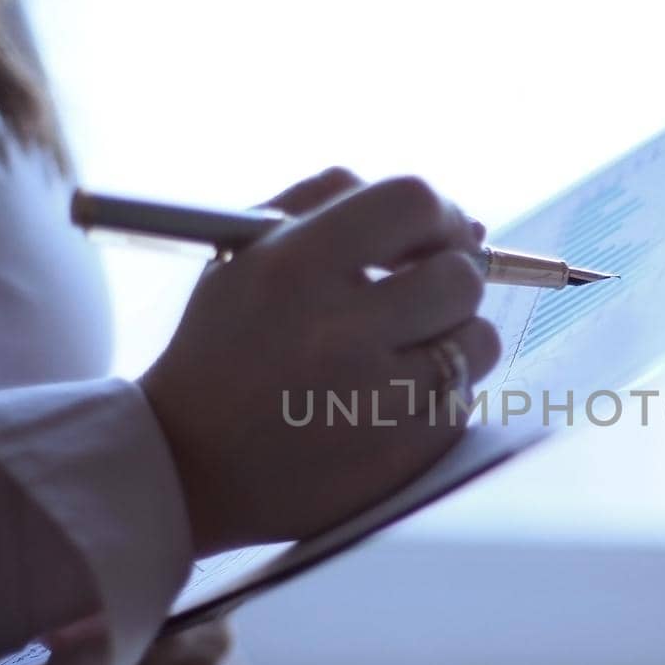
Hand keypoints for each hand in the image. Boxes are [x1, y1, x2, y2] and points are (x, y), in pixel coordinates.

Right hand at [138, 168, 500, 553]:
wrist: (187, 465)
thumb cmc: (224, 346)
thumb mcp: (246, 252)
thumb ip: (331, 200)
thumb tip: (459, 214)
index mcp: (294, 267)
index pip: (414, 203)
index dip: (439, 216)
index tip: (433, 238)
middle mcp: (338, 332)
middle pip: (460, 276)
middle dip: (450, 280)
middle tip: (420, 299)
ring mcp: (375, 401)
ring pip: (477, 342)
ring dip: (453, 341)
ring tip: (398, 356)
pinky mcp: (401, 455)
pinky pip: (461, 402)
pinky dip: (436, 398)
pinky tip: (384, 406)